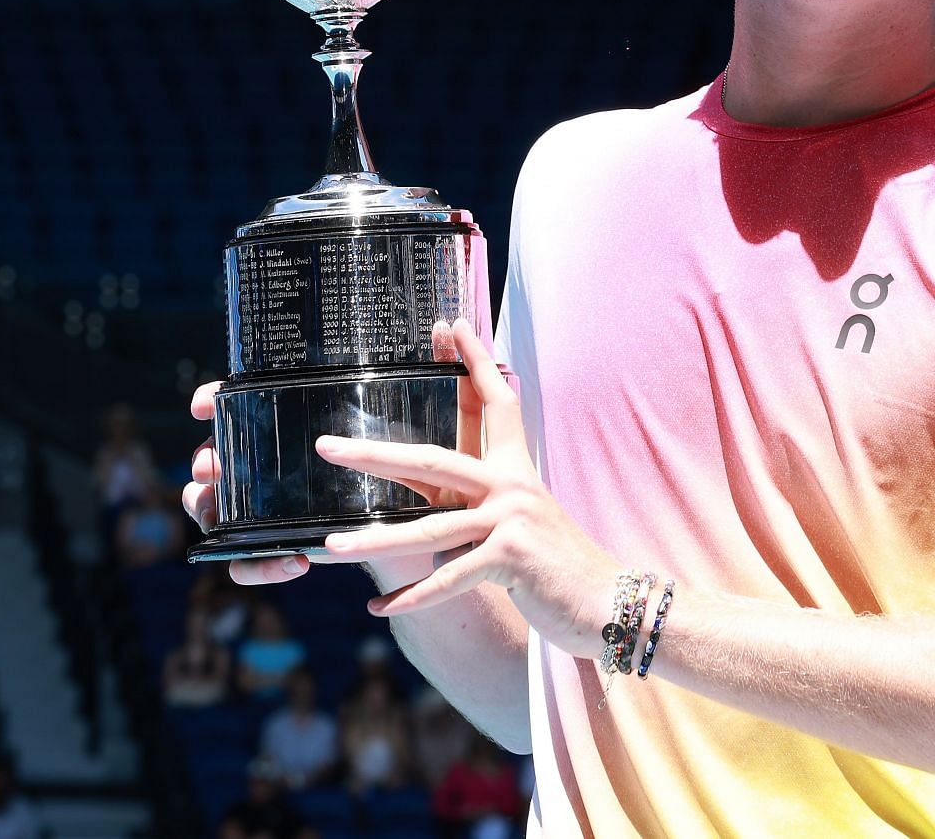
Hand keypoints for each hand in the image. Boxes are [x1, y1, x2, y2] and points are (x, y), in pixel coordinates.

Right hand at [181, 380, 433, 592]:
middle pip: (215, 458)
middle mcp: (276, 467)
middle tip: (213, 466)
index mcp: (300, 427)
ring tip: (227, 515)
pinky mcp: (284, 550)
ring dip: (215, 513)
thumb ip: (448, 383)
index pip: (242, 406)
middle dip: (206, 460)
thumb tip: (451, 326)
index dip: (215, 400)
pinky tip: (295, 561)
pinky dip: (261, 564)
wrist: (433, 540)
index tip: (205, 403)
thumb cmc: (432, 473)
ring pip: (217, 511)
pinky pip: (251, 563)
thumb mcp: (441, 429)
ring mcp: (273, 511)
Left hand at [314, 318, 626, 657]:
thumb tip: (426, 516)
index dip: (474, 361)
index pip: (493, 403)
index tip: (452, 325)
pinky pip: (450, 576)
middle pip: (433, 459)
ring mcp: (511, 518)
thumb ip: (476, 510)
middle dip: (375, 453)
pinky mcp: (512, 557)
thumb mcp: (518, 523)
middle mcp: (511, 484)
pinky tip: (381, 608)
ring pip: (430, 527)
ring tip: (333, 547)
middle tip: (328, 446)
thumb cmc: (556, 565)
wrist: (606, 600)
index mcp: (514, 468)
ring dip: (376, 539)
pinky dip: (414, 596)